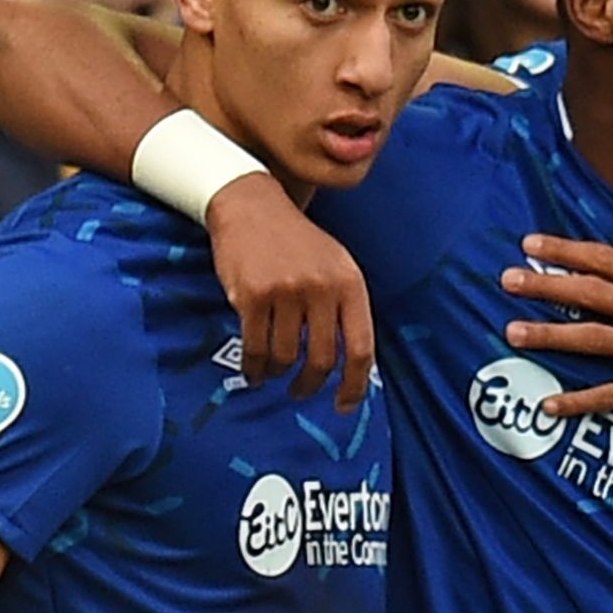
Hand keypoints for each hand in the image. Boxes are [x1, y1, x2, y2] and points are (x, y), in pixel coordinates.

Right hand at [205, 174, 375, 411]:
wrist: (252, 207)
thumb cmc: (297, 243)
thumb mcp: (336, 266)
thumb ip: (345, 308)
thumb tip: (351, 366)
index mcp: (350, 283)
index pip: (360, 348)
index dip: (355, 385)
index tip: (344, 405)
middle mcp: (322, 288)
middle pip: (321, 360)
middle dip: (309, 385)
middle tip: (300, 391)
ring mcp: (286, 291)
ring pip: (284, 357)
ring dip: (277, 374)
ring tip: (272, 373)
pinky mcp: (252, 296)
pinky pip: (254, 348)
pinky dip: (253, 368)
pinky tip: (253, 371)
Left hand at [501, 235, 612, 435]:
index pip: (606, 258)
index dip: (565, 251)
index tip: (529, 245)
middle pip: (592, 293)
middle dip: (546, 285)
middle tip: (507, 280)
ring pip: (594, 339)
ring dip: (550, 335)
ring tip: (512, 332)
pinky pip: (612, 394)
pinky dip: (578, 401)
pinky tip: (548, 405)